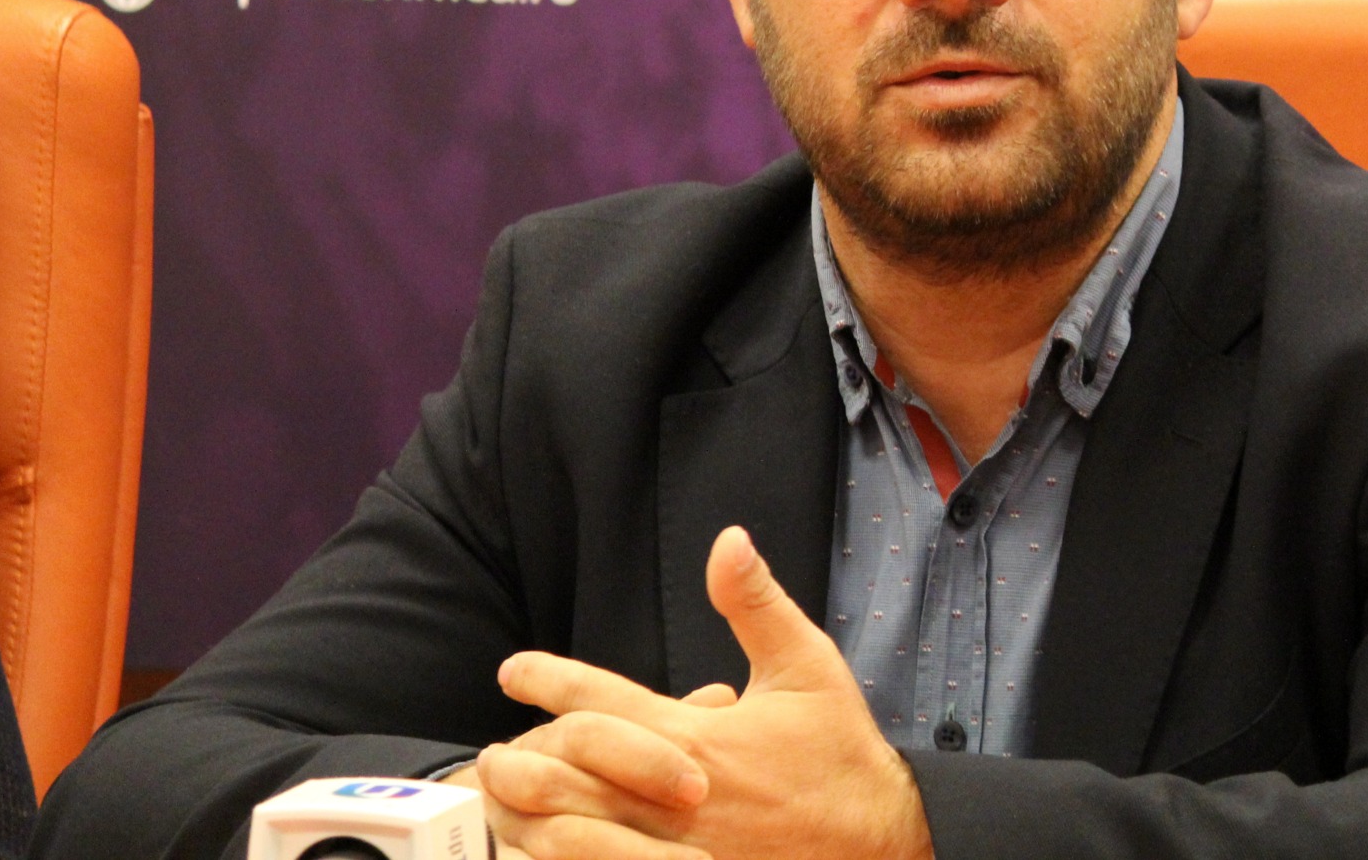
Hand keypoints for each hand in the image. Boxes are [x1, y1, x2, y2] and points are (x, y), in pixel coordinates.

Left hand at [473, 526, 933, 859]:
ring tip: (501, 805)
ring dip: (530, 818)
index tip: (515, 670)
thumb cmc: (841, 754)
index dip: (548, 680)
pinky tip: (548, 851)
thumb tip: (728, 540)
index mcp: (697, 738)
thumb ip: (757, 604)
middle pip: (568, 777)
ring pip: (572, 837)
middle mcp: (673, 798)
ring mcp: (672, 853)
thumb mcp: (807, 666)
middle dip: (519, 760)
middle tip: (488, 752)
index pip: (601, 702)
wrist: (878, 843)